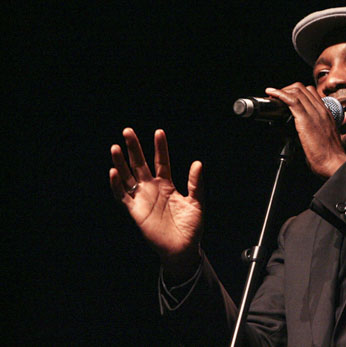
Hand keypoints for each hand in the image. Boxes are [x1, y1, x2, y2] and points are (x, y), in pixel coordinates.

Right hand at [109, 128, 202, 276]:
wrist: (183, 248)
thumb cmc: (191, 227)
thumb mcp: (197, 202)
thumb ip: (195, 183)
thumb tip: (198, 163)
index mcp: (168, 185)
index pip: (161, 161)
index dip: (160, 147)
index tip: (158, 132)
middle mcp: (152, 189)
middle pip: (140, 164)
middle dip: (133, 148)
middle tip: (127, 131)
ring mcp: (142, 199)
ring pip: (128, 177)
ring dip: (120, 163)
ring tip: (115, 147)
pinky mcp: (135, 211)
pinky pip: (123, 196)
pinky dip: (117, 185)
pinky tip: (113, 172)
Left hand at [266, 83, 345, 177]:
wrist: (334, 164)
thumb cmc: (329, 157)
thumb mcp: (322, 139)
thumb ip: (310, 131)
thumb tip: (293, 133)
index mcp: (326, 114)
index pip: (311, 93)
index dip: (296, 92)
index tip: (286, 97)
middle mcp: (321, 110)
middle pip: (303, 89)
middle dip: (287, 90)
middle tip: (277, 97)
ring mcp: (315, 114)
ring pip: (297, 91)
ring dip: (282, 91)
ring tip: (272, 95)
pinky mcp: (306, 120)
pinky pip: (292, 100)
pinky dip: (280, 94)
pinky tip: (273, 94)